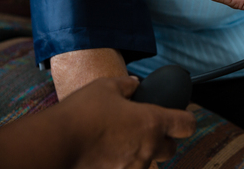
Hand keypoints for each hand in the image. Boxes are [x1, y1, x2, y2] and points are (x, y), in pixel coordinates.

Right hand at [62, 77, 195, 168]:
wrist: (56, 143)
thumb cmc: (82, 112)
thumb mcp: (106, 87)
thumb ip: (127, 85)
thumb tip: (135, 84)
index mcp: (152, 122)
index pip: (187, 124)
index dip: (187, 119)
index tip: (181, 116)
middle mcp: (148, 148)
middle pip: (171, 148)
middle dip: (164, 139)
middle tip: (146, 129)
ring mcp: (133, 166)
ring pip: (149, 161)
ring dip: (143, 152)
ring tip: (121, 142)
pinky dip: (124, 162)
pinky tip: (108, 153)